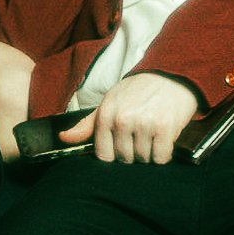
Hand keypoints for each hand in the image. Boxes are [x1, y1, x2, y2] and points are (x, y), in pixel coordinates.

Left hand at [58, 72, 199, 163]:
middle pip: (124, 159)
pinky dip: (163, 154)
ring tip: (152, 137)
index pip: (103, 155)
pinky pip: (160, 157)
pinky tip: (163, 141)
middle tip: (141, 138)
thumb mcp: (109, 102)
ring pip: (143, 160)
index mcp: (106, 115)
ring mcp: (144, 124)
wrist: (170, 74)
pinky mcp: (165, 128)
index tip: (123, 145)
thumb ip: (87, 124)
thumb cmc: (138, 91)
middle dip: (133, 154)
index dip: (114, 155)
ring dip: (149, 154)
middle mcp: (122, 120)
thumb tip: (63, 138)